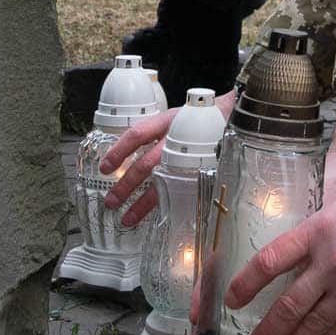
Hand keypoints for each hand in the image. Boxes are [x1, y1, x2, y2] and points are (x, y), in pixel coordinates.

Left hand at [101, 88, 237, 227]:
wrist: (231, 116)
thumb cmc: (195, 119)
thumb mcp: (171, 118)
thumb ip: (152, 133)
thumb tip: (122, 152)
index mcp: (166, 122)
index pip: (136, 135)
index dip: (118, 151)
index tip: (104, 167)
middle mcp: (176, 139)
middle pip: (145, 164)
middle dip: (125, 185)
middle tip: (111, 201)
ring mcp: (189, 156)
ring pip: (161, 182)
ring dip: (142, 203)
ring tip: (128, 218)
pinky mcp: (199, 169)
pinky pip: (179, 189)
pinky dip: (165, 204)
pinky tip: (155, 215)